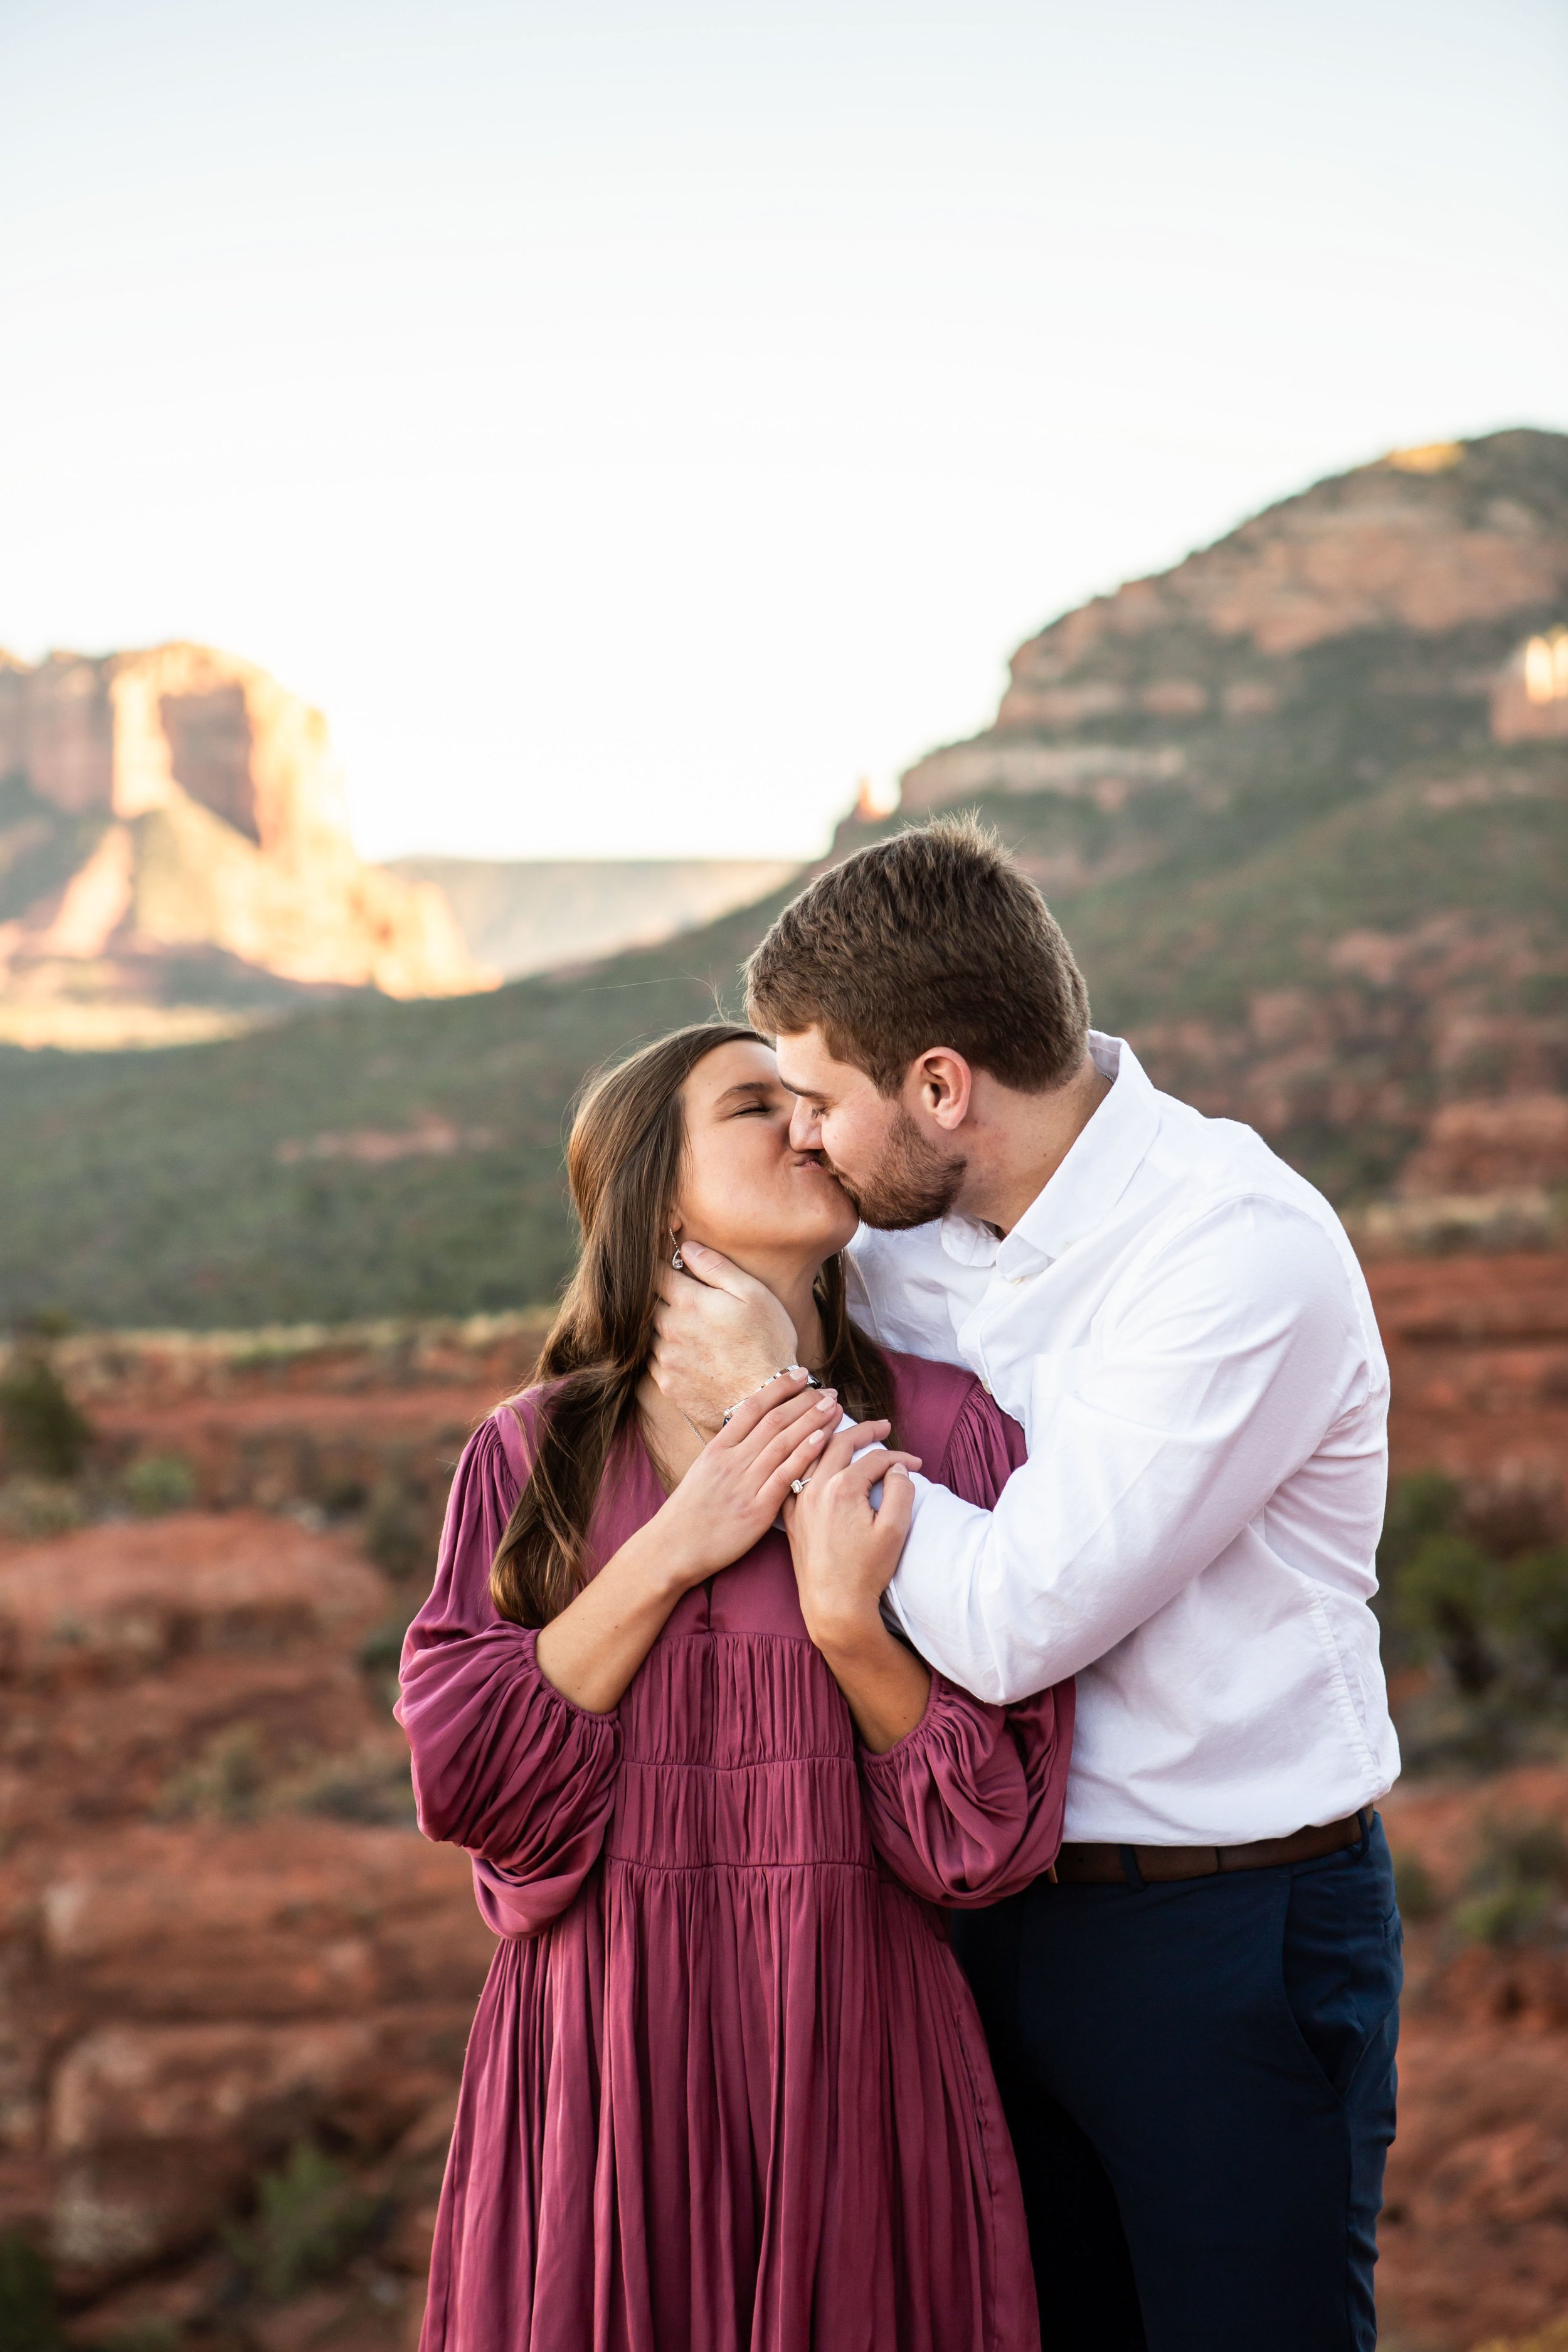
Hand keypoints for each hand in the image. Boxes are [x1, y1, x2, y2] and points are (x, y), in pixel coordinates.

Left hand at [650, 1240, 798, 1434]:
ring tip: (687, 1329)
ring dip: (660, 1326)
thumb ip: (715, 1267)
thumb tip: (686, 1247)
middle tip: (677, 1297)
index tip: (663, 1265)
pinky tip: (687, 1354)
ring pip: (648, 1332)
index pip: (654, 1273)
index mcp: (688, 1302)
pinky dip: (664, 1353)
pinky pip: (653, 1361)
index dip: (656, 1265)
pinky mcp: (668, 1385)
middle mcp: (669, 1329)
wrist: (767, 1400)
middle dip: (657, 1296)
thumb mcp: (753, 1294)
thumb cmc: (767, 1342)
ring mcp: (665, 1359)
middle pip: (646, 1303)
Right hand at [653, 1374, 840, 1585]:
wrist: (672, 1549)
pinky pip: (785, 1476)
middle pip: (774, 1420)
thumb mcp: (701, 1473)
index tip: (800, 1374)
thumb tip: (750, 1435)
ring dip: (812, 1421)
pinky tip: (823, 1438)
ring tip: (833, 1406)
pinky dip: (805, 1454)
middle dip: (804, 1401)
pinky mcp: (756, 1510)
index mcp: (717, 1449)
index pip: (752, 1407)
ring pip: (783, 1442)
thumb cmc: (688, 1515)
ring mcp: (744, 1484)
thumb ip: (727, 1453)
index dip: (779, 1388)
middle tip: (828, 1389)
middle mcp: (731, 1461)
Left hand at [784, 1423, 922, 1652]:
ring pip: (811, 1452)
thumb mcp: (895, 1530)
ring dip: (827, 1433)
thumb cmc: (866, 1571)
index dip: (898, 1457)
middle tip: (882, 1425)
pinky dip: (804, 1457)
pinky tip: (811, 1452)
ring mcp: (799, 1501)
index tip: (916, 1462)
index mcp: (843, 1489)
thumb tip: (898, 1467)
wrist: (833, 1605)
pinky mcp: (791, 1515)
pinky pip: (794, 1475)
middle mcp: (816, 1489)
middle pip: (839, 1443)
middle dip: (864, 1430)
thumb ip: (901, 1491)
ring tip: (840, 1421)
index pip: (874, 1458)